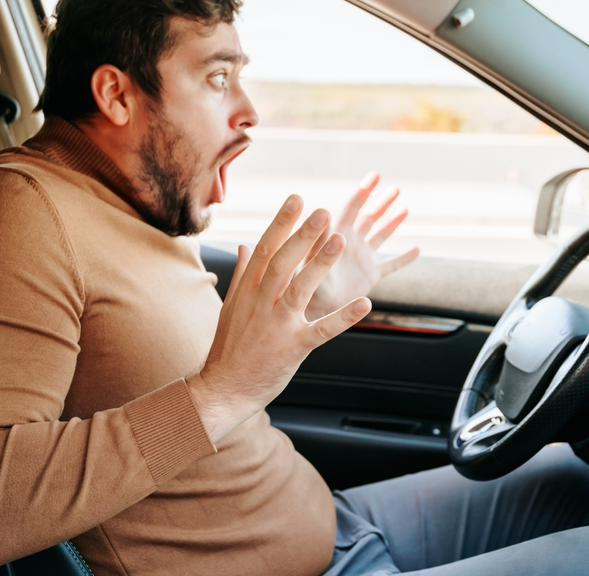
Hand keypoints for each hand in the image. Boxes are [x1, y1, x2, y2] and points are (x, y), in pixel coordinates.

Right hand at [188, 195, 371, 442]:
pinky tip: (364, 304)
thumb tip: (245, 245)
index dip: (282, 223)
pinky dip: (343, 318)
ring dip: (320, 264)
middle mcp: (261, 304)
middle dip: (302, 235)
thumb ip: (242, 275)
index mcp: (248, 291)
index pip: (265, 249)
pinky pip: (321, 330)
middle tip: (322, 211)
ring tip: (339, 239)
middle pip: (282, 262)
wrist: (224, 389)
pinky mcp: (293, 348)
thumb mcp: (231, 307)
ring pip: (300, 289)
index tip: (297, 200)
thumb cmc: (230, 348)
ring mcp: (277, 326)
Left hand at [306, 172, 419, 319]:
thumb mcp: (312, 260)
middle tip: (395, 188)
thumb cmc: (302, 285)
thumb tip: (323, 216)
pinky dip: (404, 258)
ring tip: (404, 209)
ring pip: (381, 236)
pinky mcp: (370, 276)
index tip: (375, 175)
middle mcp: (351, 243)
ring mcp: (361, 258)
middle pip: (370, 217)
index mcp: (337, 235)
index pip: (353, 208)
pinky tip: (417, 250)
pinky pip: (391, 265)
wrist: (308, 309)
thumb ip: (320, 240)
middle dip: (382, 203)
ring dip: (393, 223)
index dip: (364, 192)